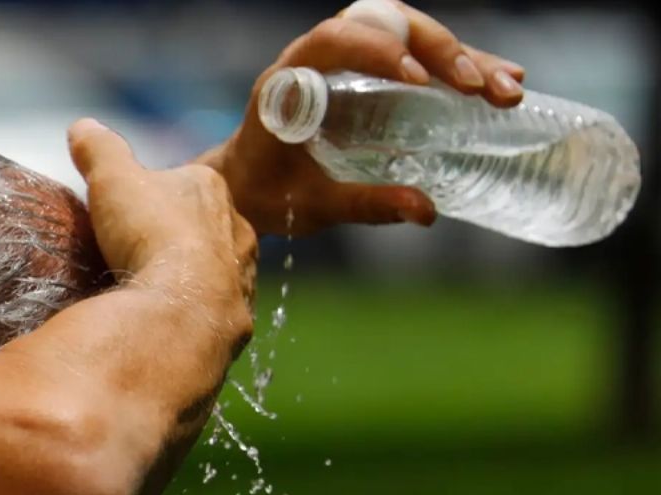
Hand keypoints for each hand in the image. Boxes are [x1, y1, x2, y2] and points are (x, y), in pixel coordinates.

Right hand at [68, 118, 255, 304]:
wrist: (183, 306)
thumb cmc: (151, 233)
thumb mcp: (113, 179)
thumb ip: (99, 150)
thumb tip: (82, 126)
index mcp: (211, 187)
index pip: (185, 182)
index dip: (157, 194)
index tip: (133, 210)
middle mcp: (238, 228)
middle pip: (204, 226)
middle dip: (179, 236)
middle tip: (143, 252)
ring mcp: (244, 276)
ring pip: (217, 269)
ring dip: (193, 276)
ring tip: (158, 290)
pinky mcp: (240, 318)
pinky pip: (217, 310)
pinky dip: (197, 312)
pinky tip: (173, 319)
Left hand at [209, 0, 526, 235]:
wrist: (245, 190)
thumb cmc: (267, 194)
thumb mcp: (311, 204)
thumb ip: (364, 204)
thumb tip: (426, 211)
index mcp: (289, 77)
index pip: (336, 39)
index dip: (378, 51)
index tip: (417, 81)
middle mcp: (321, 56)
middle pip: (388, 26)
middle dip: (442, 52)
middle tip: (482, 88)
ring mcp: (352, 62)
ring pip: (412, 36)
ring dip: (463, 57)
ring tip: (507, 88)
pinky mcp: (374, 77)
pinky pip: (420, 58)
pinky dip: (459, 70)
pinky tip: (499, 85)